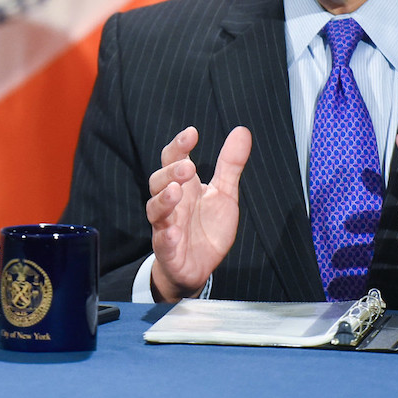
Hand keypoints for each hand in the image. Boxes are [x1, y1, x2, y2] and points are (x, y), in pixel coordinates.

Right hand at [145, 125, 251, 301]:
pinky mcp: (169, 251)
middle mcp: (171, 203)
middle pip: (159, 181)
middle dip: (171, 172)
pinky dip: (166, 236)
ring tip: (176, 191)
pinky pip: (162, 242)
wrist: (199, 266)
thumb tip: (242, 131)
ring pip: (155, 209)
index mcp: (184, 186)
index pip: (173, 159)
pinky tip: (174, 232)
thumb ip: (230, 164)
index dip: (179, 146)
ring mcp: (167, 226)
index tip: (192, 134)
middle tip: (188, 167)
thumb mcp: (224, 193)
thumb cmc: (207, 226)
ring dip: (163, 200)